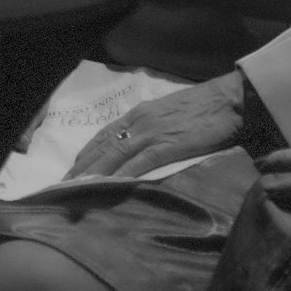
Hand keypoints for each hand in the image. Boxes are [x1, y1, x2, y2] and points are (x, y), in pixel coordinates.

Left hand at [65, 74, 244, 179]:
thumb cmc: (205, 108)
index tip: (70, 171)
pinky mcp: (168, 145)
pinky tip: (108, 187)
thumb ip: (153, 129)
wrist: (231, 99)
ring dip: (91, 175)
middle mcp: (139, 122)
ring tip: (74, 191)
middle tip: (60, 188)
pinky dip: (120, 176)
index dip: (85, 155)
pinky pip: (138, 163)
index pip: (103, 136)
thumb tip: (141, 148)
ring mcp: (152, 133)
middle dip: (80, 169)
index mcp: (139, 114)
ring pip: (113, 156)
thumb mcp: (170, 114)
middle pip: (101, 147)